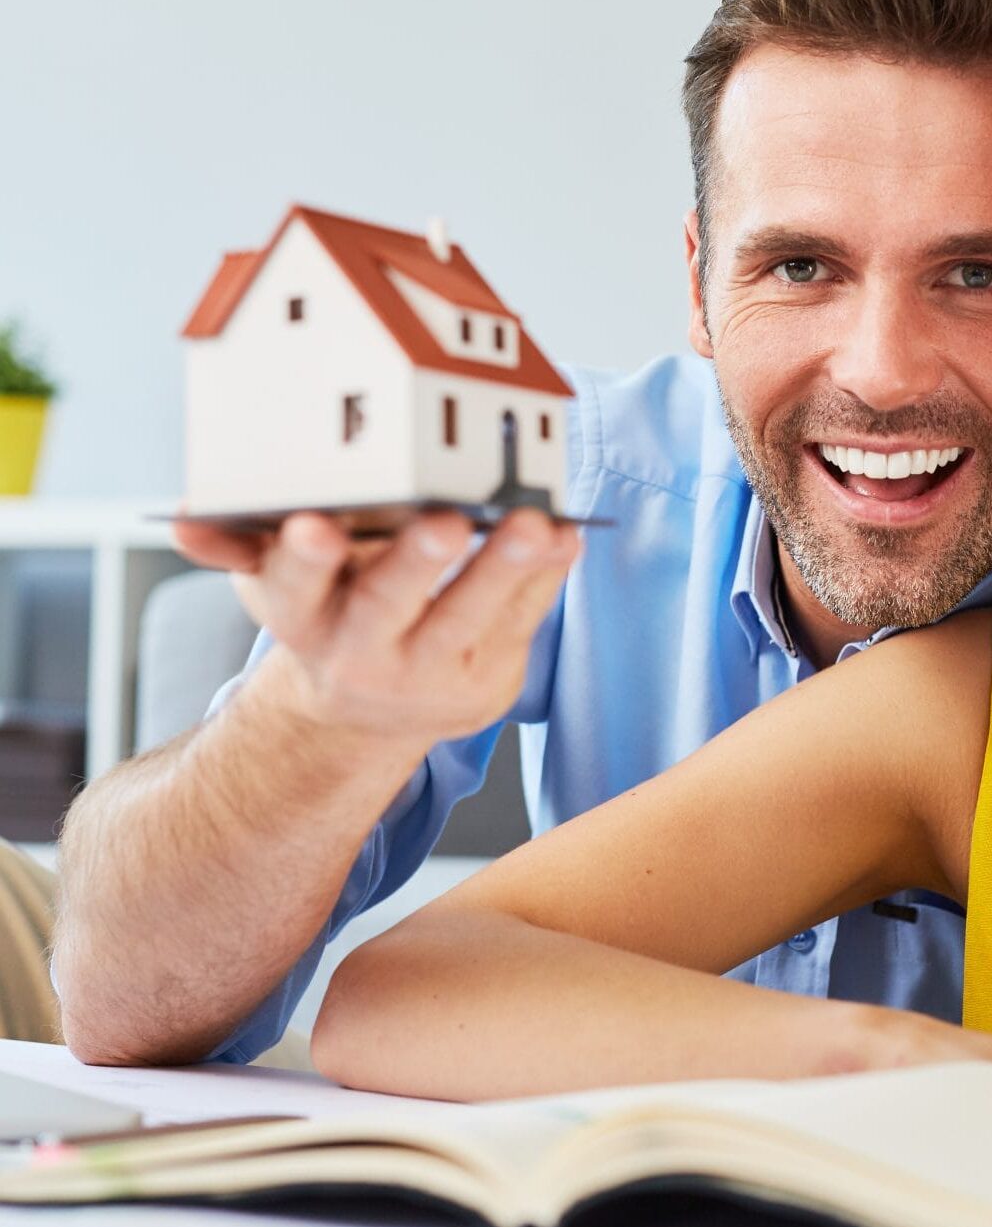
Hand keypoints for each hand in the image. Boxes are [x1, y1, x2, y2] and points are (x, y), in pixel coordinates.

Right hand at [172, 508, 579, 749]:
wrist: (373, 709)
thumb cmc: (334, 616)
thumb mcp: (281, 588)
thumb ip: (242, 546)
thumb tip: (186, 517)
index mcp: (304, 618)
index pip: (295, 589)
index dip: (303, 560)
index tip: (314, 528)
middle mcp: (364, 651)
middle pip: (389, 605)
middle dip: (415, 563)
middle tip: (444, 521)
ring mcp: (432, 670)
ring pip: (470, 616)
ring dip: (504, 568)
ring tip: (536, 524)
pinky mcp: (489, 675)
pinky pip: (522, 620)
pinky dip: (548, 578)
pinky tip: (570, 537)